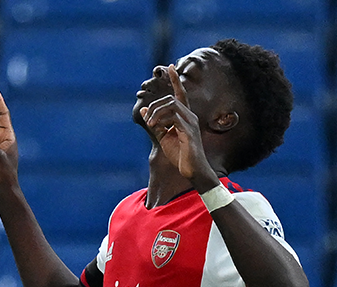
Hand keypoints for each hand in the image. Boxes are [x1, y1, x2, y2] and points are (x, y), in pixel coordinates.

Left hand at [140, 65, 214, 182]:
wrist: (192, 171)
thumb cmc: (180, 155)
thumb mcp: (163, 137)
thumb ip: (155, 123)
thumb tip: (144, 110)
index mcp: (185, 117)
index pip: (180, 94)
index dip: (175, 80)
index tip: (170, 67)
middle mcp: (190, 117)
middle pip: (170, 99)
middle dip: (155, 106)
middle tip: (148, 121)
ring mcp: (191, 123)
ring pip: (171, 105)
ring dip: (156, 113)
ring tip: (150, 125)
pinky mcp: (189, 131)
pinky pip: (174, 117)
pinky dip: (161, 120)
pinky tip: (155, 128)